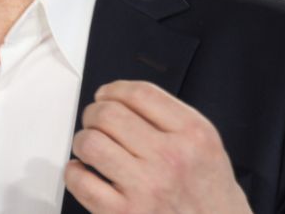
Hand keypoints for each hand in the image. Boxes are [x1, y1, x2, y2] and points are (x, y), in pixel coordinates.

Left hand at [64, 80, 250, 212]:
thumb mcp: (206, 144)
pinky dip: (75, 173)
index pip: (139, 94)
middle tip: (95, 122)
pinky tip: (85, 173)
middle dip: (94, 114)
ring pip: (90, 142)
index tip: (106, 95)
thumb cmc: (209, 194)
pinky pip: (80, 181)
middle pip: (108, 114)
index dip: (114, 89)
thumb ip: (169, 117)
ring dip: (83, 141)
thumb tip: (119, 97)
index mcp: (192, 135)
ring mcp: (146, 187)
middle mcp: (170, 158)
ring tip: (91, 148)